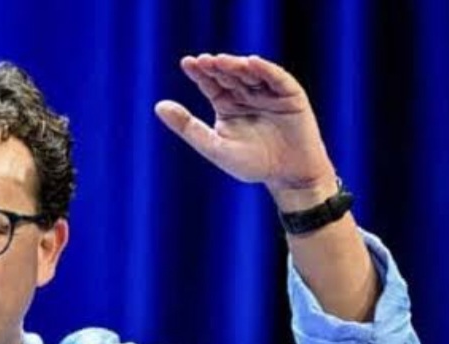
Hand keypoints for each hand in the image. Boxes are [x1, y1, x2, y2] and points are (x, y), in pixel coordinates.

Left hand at [155, 53, 337, 209]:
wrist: (289, 177)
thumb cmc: (252, 164)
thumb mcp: (215, 147)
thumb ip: (187, 127)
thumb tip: (158, 106)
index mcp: (227, 105)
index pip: (211, 83)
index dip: (200, 73)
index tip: (187, 63)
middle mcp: (247, 95)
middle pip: (229, 75)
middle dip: (217, 67)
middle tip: (204, 61)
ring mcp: (269, 93)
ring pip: (251, 74)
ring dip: (237, 66)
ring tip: (222, 62)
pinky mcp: (290, 95)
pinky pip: (277, 78)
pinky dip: (266, 69)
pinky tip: (251, 63)